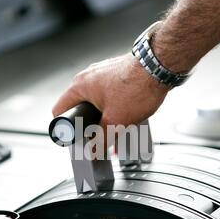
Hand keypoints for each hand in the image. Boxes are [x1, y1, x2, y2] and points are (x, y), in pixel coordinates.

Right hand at [52, 52, 168, 141]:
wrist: (159, 67)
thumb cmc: (138, 86)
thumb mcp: (116, 122)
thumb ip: (102, 140)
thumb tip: (93, 152)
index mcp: (79, 86)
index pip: (60, 111)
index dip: (65, 128)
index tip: (74, 138)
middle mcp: (88, 76)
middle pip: (80, 107)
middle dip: (90, 125)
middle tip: (99, 136)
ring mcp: (102, 72)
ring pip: (97, 101)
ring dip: (105, 117)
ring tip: (118, 128)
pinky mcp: (116, 73)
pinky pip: (109, 94)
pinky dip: (115, 106)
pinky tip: (128, 116)